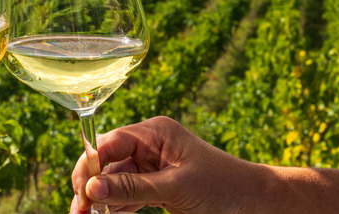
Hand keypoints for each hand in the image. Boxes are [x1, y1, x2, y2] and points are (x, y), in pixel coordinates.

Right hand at [71, 116, 263, 213]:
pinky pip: (127, 195)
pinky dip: (116, 207)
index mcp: (155, 133)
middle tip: (80, 211)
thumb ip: (132, 188)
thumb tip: (92, 187)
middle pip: (107, 162)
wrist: (258, 205)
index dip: (90, 165)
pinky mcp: (157, 187)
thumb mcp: (176, 188)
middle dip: (91, 185)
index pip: (110, 143)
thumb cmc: (224, 188)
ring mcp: (152, 167)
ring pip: (114, 181)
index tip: (81, 192)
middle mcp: (149, 145)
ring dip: (100, 199)